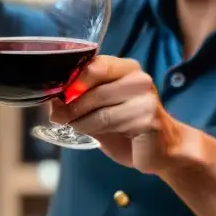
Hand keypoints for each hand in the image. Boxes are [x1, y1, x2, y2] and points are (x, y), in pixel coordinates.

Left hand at [49, 55, 188, 173]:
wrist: (163, 151)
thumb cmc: (129, 128)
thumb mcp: (103, 110)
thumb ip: (81, 102)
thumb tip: (52, 100)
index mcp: (127, 68)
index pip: (94, 64)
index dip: (72, 79)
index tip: (57, 95)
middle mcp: (138, 78)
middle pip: (94, 85)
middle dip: (71, 103)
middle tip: (58, 116)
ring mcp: (145, 97)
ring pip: (98, 105)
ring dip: (79, 119)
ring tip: (74, 126)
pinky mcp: (147, 118)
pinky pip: (108, 121)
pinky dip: (91, 128)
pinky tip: (91, 133)